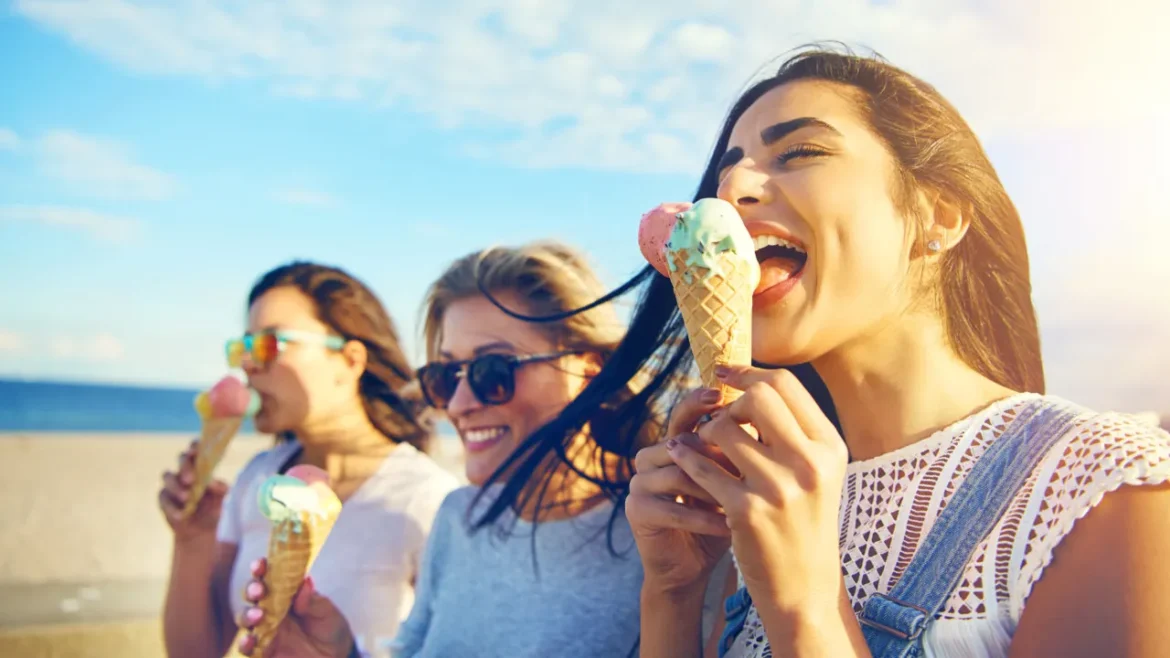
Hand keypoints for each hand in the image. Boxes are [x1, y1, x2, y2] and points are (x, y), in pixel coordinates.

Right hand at [158, 438, 227, 541]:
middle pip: (182, 459)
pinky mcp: (164, 500)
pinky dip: (172, 507)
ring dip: (176, 486)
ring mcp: (173, 484)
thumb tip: (211, 482)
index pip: (196, 449)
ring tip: (187, 498)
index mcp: (202, 466)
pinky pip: (163, 499)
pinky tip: (181, 515)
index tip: (195, 450)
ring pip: (168, 476)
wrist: (204, 531)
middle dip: (185, 466)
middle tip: (191, 479)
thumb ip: (221, 488)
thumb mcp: (224, 499)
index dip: (195, 447)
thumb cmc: (216, 508)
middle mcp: (186, 471)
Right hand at [238, 558, 355, 657]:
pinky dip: (245, 644)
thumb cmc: (329, 626)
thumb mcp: (326, 612)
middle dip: (252, 590)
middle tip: (259, 591)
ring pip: (245, 619)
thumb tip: (305, 581)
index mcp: (284, 593)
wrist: (335, 655)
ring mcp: (264, 630)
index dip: (261, 569)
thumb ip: (312, 600)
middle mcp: (269, 609)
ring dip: (247, 615)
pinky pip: (248, 648)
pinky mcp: (263, 651)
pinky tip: (249, 641)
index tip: (260, 565)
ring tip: (258, 616)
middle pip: (251, 595)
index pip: (268, 577)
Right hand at [626, 388, 735, 595]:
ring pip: (678, 473)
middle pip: (682, 441)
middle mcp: (653, 456)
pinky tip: (729, 527)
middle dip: (718, 456)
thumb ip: (747, 451)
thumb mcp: (738, 481)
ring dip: (713, 490)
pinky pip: (671, 508)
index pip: (687, 413)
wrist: (693, 567)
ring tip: (744, 502)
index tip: (725, 399)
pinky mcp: (635, 510)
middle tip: (749, 468)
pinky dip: (703, 519)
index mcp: (676, 443)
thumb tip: (776, 417)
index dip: (702, 403)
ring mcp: (640, 482)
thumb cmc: (723, 518)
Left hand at [668, 365, 847, 615]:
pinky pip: (702, 465)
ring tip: (700, 441)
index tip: (723, 373)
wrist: (804, 588)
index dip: (748, 373)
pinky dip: (686, 456)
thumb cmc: (804, 523)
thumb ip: (793, 432)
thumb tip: (752, 383)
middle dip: (730, 401)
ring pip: (723, 427)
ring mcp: (778, 488)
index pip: (785, 384)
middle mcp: (809, 464)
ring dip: (705, 430)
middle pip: (758, 396)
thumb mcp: (816, 474)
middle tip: (719, 417)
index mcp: (830, 448)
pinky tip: (678, 454)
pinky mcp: (745, 511)